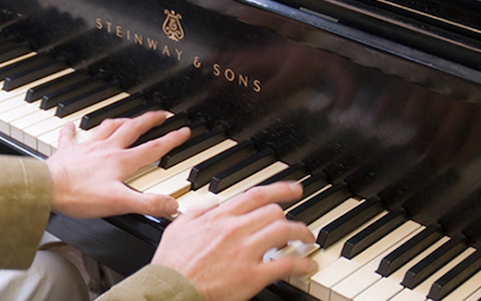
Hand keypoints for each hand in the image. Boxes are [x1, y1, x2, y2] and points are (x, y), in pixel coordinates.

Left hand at [47, 111, 189, 218]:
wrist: (47, 189)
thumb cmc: (80, 196)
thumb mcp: (119, 203)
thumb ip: (148, 204)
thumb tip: (172, 205)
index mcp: (121, 161)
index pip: (152, 148)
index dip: (171, 139)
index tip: (183, 130)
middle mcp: (106, 149)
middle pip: (132, 128)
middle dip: (149, 120)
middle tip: (160, 114)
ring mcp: (86, 148)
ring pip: (107, 127)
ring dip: (120, 120)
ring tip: (127, 117)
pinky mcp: (67, 152)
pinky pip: (70, 136)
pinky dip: (71, 129)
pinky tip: (71, 125)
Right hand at [151, 182, 316, 300]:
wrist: (171, 289)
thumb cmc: (172, 264)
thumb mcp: (178, 227)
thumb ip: (198, 210)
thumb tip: (212, 201)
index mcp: (219, 217)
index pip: (257, 195)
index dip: (280, 190)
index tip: (294, 190)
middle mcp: (235, 230)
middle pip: (274, 212)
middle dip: (291, 216)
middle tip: (298, 222)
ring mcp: (245, 252)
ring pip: (284, 232)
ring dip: (301, 233)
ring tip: (307, 238)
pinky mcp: (252, 276)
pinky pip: (285, 265)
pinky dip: (302, 264)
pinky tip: (308, 265)